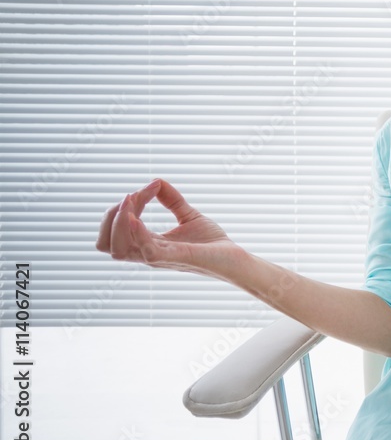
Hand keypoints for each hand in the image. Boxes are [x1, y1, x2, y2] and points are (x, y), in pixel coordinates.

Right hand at [95, 179, 242, 277]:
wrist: (236, 259)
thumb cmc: (212, 243)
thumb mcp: (189, 215)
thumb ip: (172, 200)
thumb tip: (157, 181)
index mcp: (147, 244)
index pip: (116, 229)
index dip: (124, 206)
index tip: (151, 186)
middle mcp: (147, 253)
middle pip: (106, 243)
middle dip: (111, 215)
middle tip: (133, 195)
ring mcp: (159, 258)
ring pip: (117, 249)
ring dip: (118, 221)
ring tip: (131, 200)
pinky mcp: (175, 258)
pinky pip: (146, 250)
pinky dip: (136, 232)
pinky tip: (136, 216)